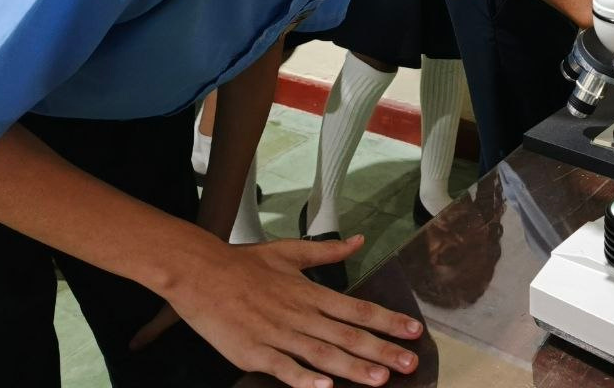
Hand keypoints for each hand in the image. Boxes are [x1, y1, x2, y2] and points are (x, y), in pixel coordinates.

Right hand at [149, 234, 421, 387]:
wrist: (200, 272)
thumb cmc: (244, 263)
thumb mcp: (290, 252)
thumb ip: (328, 252)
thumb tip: (358, 240)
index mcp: (310, 292)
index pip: (357, 308)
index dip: (387, 320)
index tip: (414, 330)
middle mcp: (300, 314)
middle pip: (347, 335)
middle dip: (382, 350)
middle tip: (411, 363)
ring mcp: (277, 335)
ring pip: (322, 355)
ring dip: (352, 369)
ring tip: (380, 380)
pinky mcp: (254, 353)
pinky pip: (284, 369)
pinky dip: (304, 380)